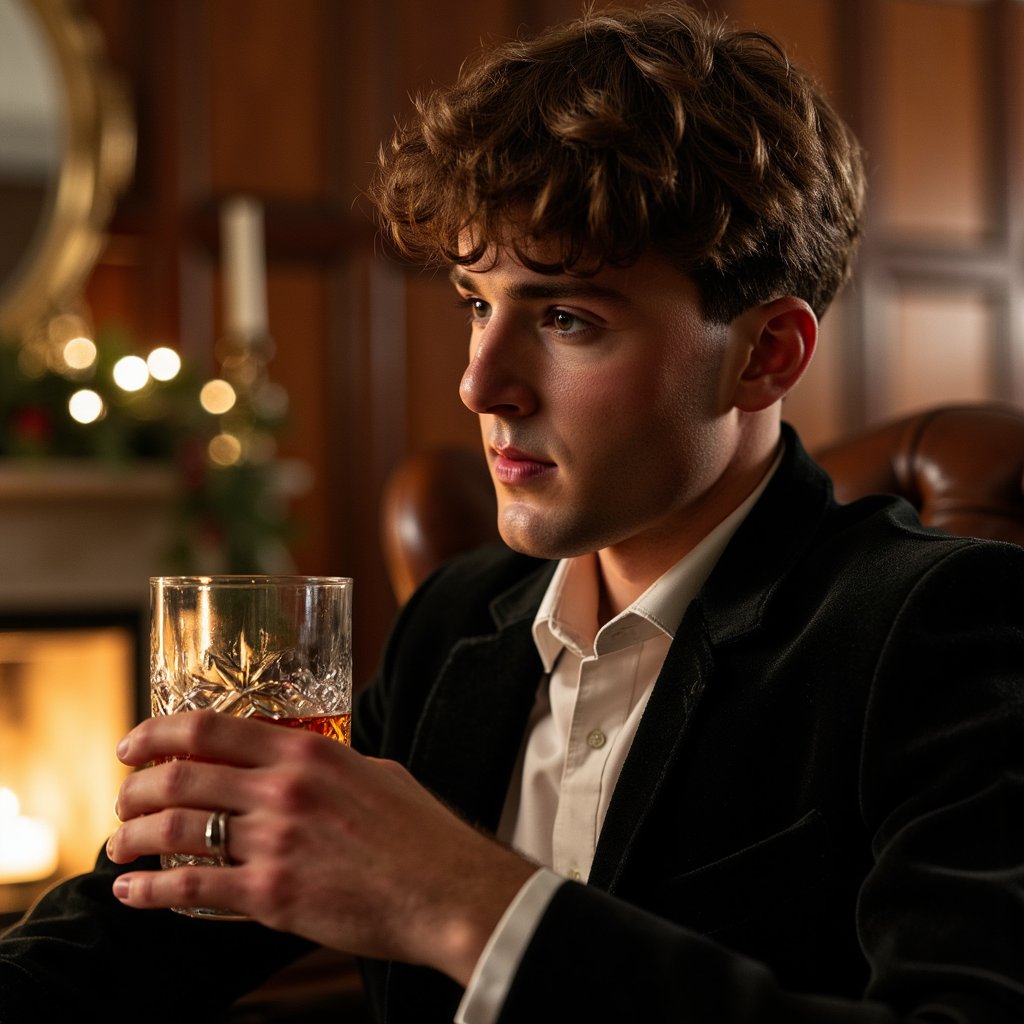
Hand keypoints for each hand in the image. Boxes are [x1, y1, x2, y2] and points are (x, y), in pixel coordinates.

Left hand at [107, 710, 535, 982]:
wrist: (447, 890)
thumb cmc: (420, 833)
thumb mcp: (374, 772)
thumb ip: (328, 764)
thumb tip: (301, 763)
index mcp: (308, 752)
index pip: (211, 727)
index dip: (158, 732)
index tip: (133, 743)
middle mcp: (283, 789)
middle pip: (180, 776)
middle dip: (135, 788)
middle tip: (123, 798)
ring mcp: (274, 841)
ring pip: (175, 831)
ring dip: (132, 837)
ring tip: (117, 846)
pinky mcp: (271, 895)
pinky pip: (191, 890)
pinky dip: (149, 892)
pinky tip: (131, 894)